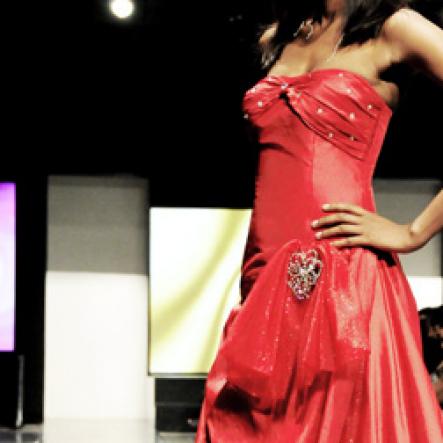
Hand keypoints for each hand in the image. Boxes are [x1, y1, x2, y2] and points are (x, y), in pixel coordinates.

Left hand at [311, 202, 427, 252]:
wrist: (405, 237)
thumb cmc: (391, 231)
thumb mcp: (377, 222)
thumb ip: (365, 221)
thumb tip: (355, 224)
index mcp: (366, 214)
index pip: (347, 206)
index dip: (334, 206)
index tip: (323, 208)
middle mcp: (364, 220)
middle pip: (340, 217)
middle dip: (325, 220)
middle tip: (313, 224)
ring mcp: (366, 229)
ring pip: (342, 228)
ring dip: (328, 232)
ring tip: (318, 236)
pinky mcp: (369, 240)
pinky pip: (351, 240)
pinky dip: (340, 242)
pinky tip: (332, 245)